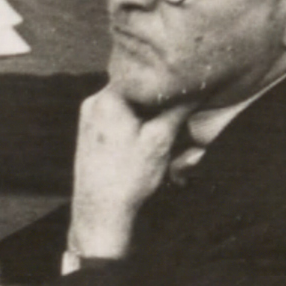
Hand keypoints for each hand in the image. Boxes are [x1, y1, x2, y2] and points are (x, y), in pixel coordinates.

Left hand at [66, 84, 188, 260]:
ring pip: (128, 104)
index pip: (143, 73)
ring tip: (164, 129)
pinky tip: (147, 139)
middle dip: (157, 99)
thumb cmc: (130, 177)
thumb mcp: (161, 139)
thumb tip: (197, 85)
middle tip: (179, 109)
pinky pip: (118, 117)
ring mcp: (88, 117)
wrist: (100, 212)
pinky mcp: (90, 133)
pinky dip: (135, 123)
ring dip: (148, 113)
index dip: (167, 78)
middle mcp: (93, 102)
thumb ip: (178, 107)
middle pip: (135, 88)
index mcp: (107, 98)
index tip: (186, 83)